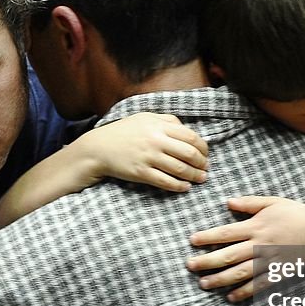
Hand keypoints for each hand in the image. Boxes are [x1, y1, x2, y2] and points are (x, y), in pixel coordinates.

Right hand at [78, 113, 207, 192]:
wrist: (98, 148)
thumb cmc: (124, 132)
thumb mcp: (145, 118)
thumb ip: (167, 120)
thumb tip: (186, 129)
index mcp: (159, 126)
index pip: (191, 137)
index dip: (203, 148)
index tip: (206, 154)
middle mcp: (156, 141)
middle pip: (189, 153)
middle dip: (202, 163)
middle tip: (205, 168)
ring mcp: (148, 157)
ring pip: (180, 169)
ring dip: (194, 176)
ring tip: (200, 179)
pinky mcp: (141, 173)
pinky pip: (165, 182)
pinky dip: (179, 186)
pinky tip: (185, 187)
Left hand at [187, 196, 304, 301]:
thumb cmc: (296, 213)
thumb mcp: (272, 202)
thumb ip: (249, 203)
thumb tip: (228, 202)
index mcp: (256, 226)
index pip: (226, 233)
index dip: (207, 237)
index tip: (192, 241)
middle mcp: (260, 244)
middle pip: (228, 255)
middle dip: (207, 261)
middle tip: (190, 266)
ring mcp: (270, 260)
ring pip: (240, 272)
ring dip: (220, 279)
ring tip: (204, 284)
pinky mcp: (279, 273)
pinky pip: (259, 285)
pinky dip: (245, 292)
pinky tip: (231, 297)